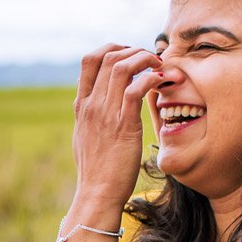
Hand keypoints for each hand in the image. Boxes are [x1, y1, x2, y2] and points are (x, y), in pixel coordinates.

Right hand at [71, 43, 161, 210]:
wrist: (97, 192)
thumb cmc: (96, 168)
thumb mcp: (85, 135)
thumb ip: (90, 114)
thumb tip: (96, 102)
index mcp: (82, 105)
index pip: (90, 59)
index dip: (112, 48)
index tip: (130, 55)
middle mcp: (91, 105)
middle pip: (108, 56)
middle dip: (134, 50)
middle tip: (150, 60)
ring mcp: (106, 115)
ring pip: (122, 67)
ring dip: (144, 59)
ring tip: (158, 67)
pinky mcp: (124, 126)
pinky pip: (136, 90)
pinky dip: (150, 79)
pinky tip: (160, 82)